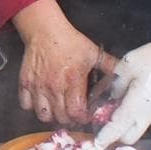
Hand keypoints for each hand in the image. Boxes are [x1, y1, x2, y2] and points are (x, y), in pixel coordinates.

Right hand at [11, 0, 110, 125]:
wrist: (45, 30)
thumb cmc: (70, 42)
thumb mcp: (94, 53)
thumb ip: (110, 66)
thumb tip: (125, 76)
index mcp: (73, 80)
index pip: (77, 112)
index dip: (83, 118)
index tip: (86, 115)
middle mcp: (54, 86)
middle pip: (61, 118)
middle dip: (70, 119)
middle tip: (73, 113)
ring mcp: (38, 86)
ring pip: (43, 115)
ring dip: (51, 116)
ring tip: (58, 110)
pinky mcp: (25, 83)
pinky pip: (26, 105)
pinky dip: (33, 107)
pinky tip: (42, 101)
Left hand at [95, 28, 150, 146]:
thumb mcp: (127, 67)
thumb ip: (115, 85)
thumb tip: (110, 98)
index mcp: (136, 106)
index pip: (117, 129)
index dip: (105, 137)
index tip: (96, 143)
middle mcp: (146, 115)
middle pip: (128, 137)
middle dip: (114, 134)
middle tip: (102, 121)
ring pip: (135, 130)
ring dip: (123, 127)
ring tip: (112, 110)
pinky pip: (142, 121)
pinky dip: (131, 119)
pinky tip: (125, 103)